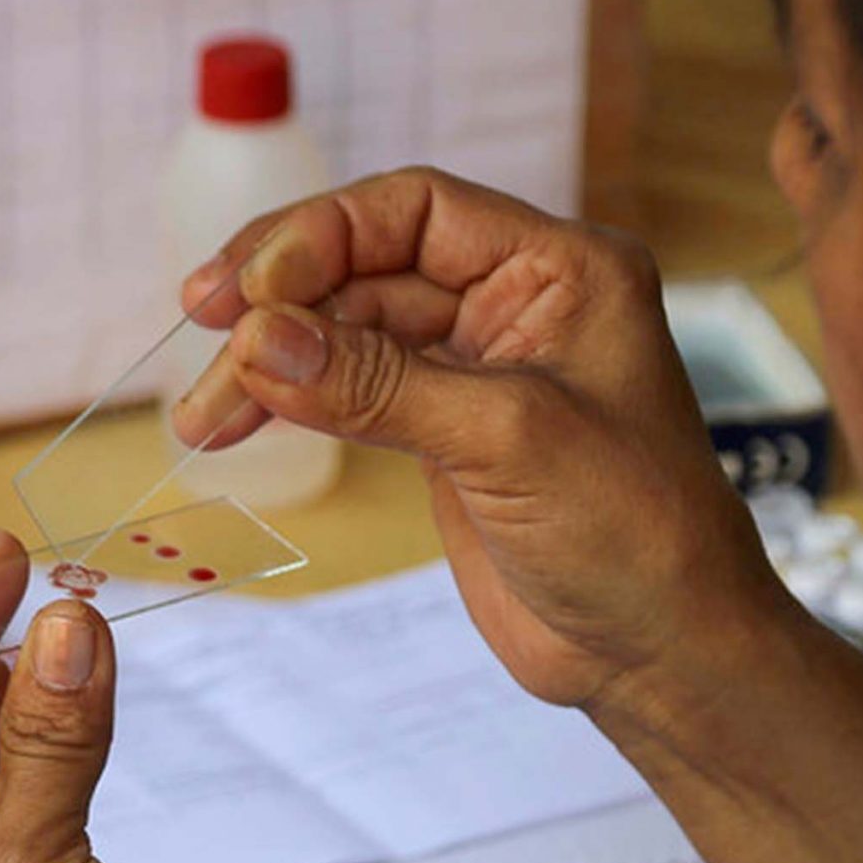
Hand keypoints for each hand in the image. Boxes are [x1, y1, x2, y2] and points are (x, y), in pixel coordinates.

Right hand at [176, 167, 788, 709]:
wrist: (663, 651)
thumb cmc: (635, 533)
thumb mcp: (507, 440)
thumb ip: (379, 383)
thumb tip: (259, 339)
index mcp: (562, 269)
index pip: (417, 211)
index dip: (322, 234)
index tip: (248, 290)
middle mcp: (516, 303)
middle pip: (368, 265)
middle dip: (280, 299)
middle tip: (201, 327)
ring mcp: (476, 370)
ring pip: (347, 333)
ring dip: (269, 364)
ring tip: (200, 416)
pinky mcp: (445, 434)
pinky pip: (350, 393)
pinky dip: (291, 403)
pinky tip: (234, 422)